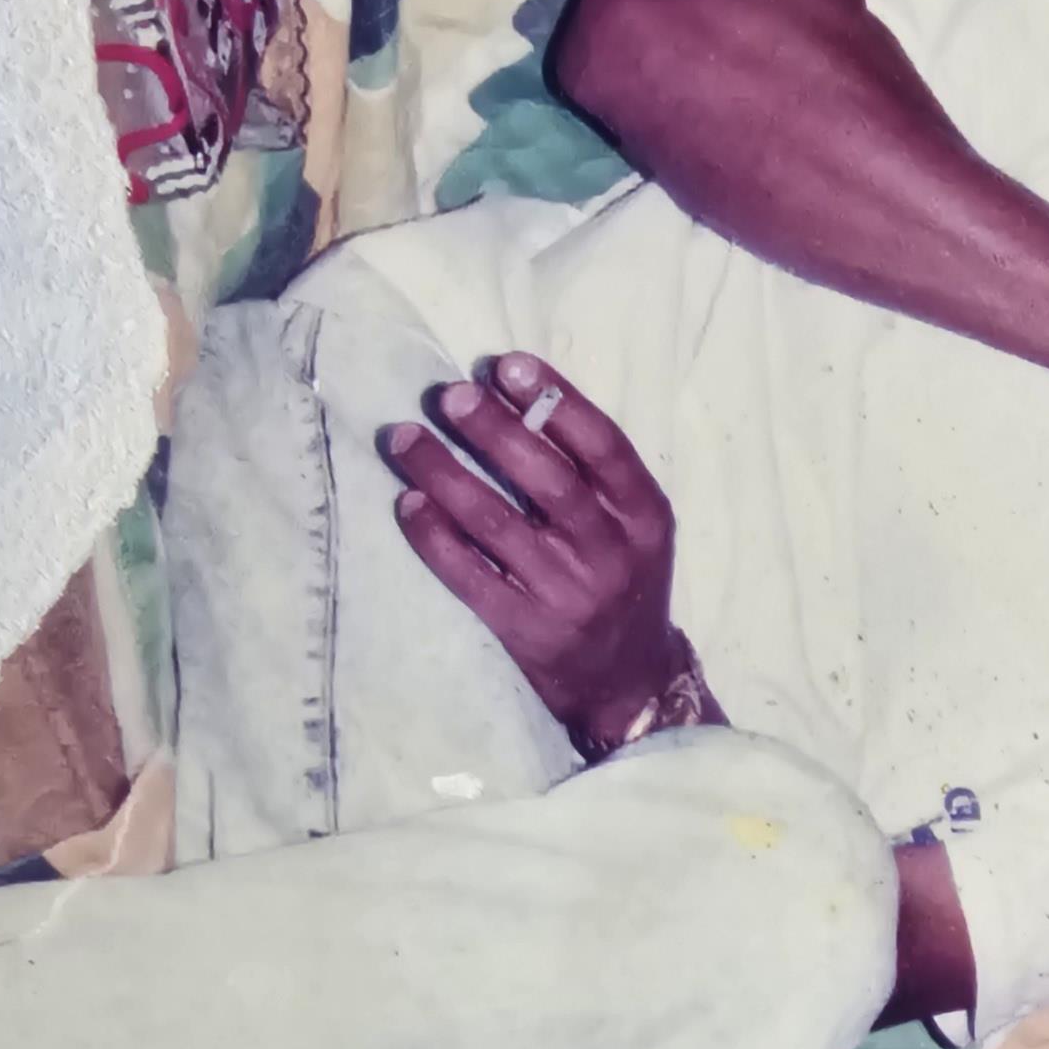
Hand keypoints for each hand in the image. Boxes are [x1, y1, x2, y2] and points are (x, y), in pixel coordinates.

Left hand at [379, 356, 710, 753]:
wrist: (629, 683)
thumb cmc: (624, 581)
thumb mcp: (634, 527)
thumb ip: (592, 474)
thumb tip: (515, 400)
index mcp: (644, 517)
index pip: (603, 447)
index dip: (556, 400)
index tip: (506, 365)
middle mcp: (610, 554)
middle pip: (548, 480)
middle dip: (493, 430)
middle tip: (448, 395)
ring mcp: (566, 595)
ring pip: (497, 523)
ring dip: (445, 474)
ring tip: (404, 437)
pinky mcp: (525, 630)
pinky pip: (470, 576)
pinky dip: (435, 538)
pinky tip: (409, 502)